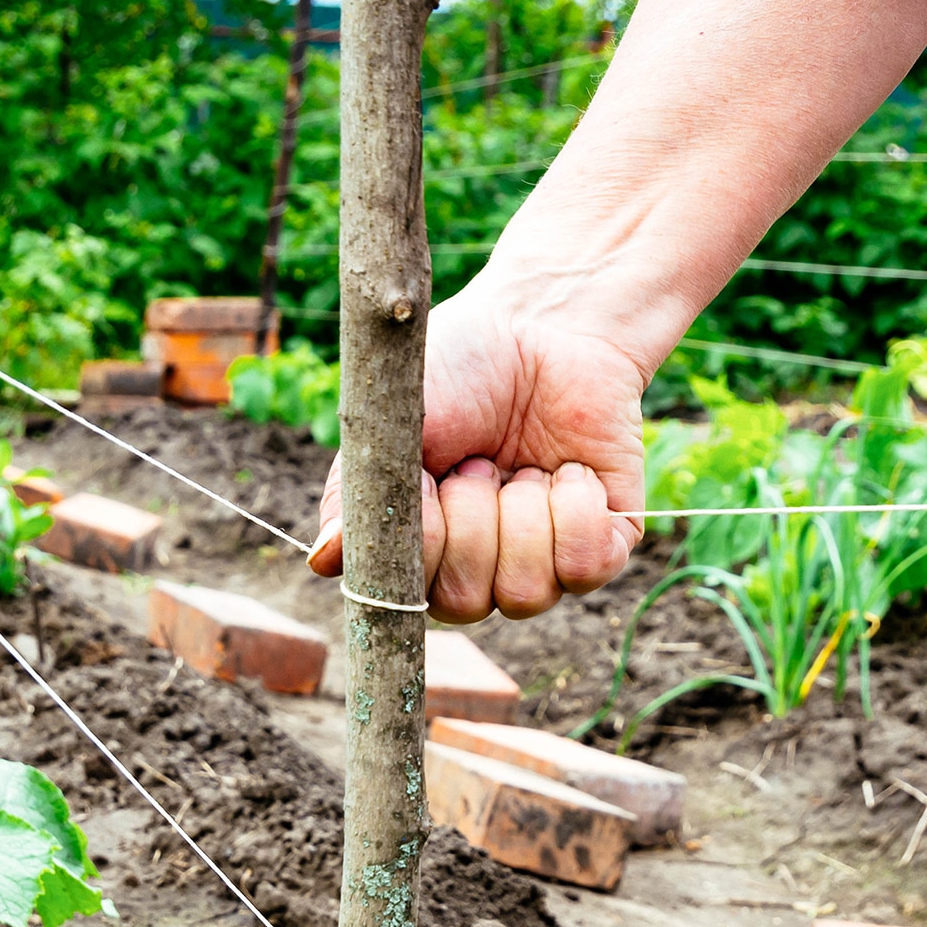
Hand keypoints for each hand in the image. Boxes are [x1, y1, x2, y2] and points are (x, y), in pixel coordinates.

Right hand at [306, 281, 652, 622]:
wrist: (543, 324)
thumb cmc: (457, 369)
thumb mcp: (388, 426)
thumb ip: (352, 498)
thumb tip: (323, 562)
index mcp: (419, 547)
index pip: (406, 600)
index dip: (421, 540)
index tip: (427, 478)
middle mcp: (478, 567)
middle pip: (467, 601)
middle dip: (472, 519)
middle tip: (479, 460)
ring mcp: (542, 561)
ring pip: (526, 594)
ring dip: (522, 513)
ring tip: (520, 464)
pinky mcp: (604, 544)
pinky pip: (586, 567)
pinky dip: (574, 509)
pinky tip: (568, 470)